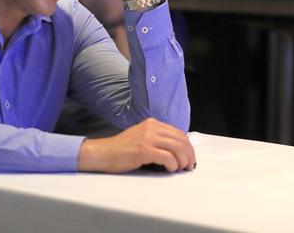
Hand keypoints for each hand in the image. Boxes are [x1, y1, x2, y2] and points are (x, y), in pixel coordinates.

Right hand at [77, 118, 195, 172]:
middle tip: (188, 167)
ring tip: (180, 169)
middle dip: (189, 155)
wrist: (103, 153)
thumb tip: (177, 149)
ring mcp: (147, 138)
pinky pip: (168, 157)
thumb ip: (157, 138)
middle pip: (181, 140)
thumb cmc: (122, 149)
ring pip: (177, 148)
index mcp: (152, 123)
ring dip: (183, 161)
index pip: (179, 133)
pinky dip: (173, 165)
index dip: (188, 147)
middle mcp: (151, 127)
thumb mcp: (141, 136)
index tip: (189, 158)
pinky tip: (169, 169)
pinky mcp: (144, 150)